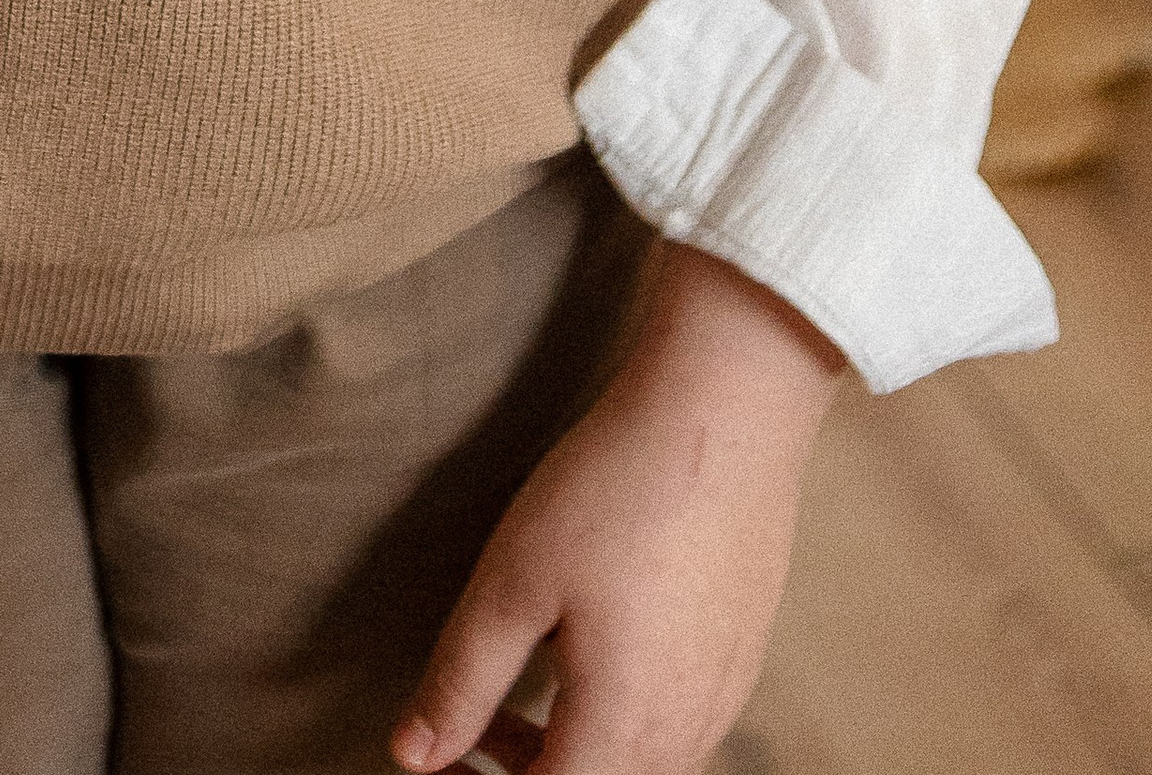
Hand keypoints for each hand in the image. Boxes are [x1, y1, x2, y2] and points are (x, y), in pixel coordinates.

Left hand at [390, 245, 842, 774]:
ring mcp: (722, 697)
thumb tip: (410, 755)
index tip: (440, 752)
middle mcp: (683, 735)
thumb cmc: (615, 491)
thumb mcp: (513, 582)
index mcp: (621, 736)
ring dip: (572, 747)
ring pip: (638, 766)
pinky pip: (675, 726)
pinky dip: (620, 716)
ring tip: (529, 675)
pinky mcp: (741, 657)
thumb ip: (460, 683)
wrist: (727, 412)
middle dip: (524, 772)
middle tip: (470, 723)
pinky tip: (596, 646)